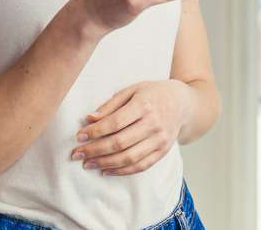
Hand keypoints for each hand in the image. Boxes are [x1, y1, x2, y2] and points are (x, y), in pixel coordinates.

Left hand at [70, 79, 191, 175]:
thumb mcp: (132, 90)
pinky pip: (141, 166)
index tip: (79, 136)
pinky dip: (122, 171)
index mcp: (144, 105)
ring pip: (130, 157)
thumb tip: (90, 118)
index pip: (115, 122)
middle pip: (120, 142)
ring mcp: (160, 140)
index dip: (95, 131)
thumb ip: (111, 104)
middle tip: (76, 154)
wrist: (183, 104)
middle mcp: (154, 124)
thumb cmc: (153, 93)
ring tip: (88, 164)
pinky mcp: (163, 152)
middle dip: (95, 150)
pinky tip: (106, 170)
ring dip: (106, 163)